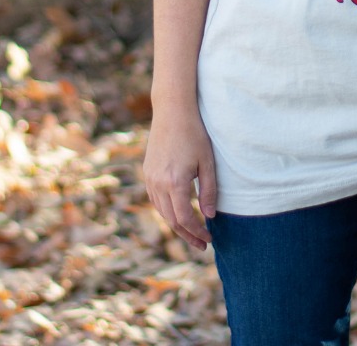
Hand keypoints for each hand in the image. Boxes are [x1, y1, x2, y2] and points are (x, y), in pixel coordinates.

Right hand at [143, 105, 217, 250]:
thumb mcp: (208, 161)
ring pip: (161, 211)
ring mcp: (150, 178)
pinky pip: (155, 200)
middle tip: (202, 245)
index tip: (209, 239)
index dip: (197, 232)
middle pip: (171, 220)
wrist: (172, 111)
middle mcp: (158, 184)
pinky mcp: (147, 172)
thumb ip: (209, 190)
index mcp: (174, 182)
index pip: (185, 219)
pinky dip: (167, 210)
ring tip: (192, 232)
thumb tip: (209, 216)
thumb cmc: (195, 133)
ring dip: (176, 224)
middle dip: (187, 235)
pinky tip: (178, 212)